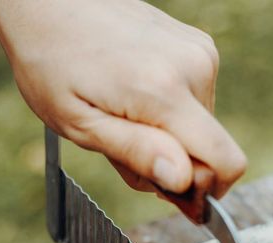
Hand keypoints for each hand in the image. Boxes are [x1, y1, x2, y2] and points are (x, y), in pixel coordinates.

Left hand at [0, 0, 246, 199]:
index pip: (226, 162)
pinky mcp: (196, 44)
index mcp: (165, 91)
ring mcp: (198, 51)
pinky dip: (168, 112)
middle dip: (173, 165)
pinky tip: (133, 97)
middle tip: (123, 148)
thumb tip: (182, 181)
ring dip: (167, 137)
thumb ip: (136, 154)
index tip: (165, 192)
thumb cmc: (52, 62)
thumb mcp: (81, 124)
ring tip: (122, 116)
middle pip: (210, 151)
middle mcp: (193, 66)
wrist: (47, 1)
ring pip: (202, 128)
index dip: (203, 193)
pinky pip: (197, 101)